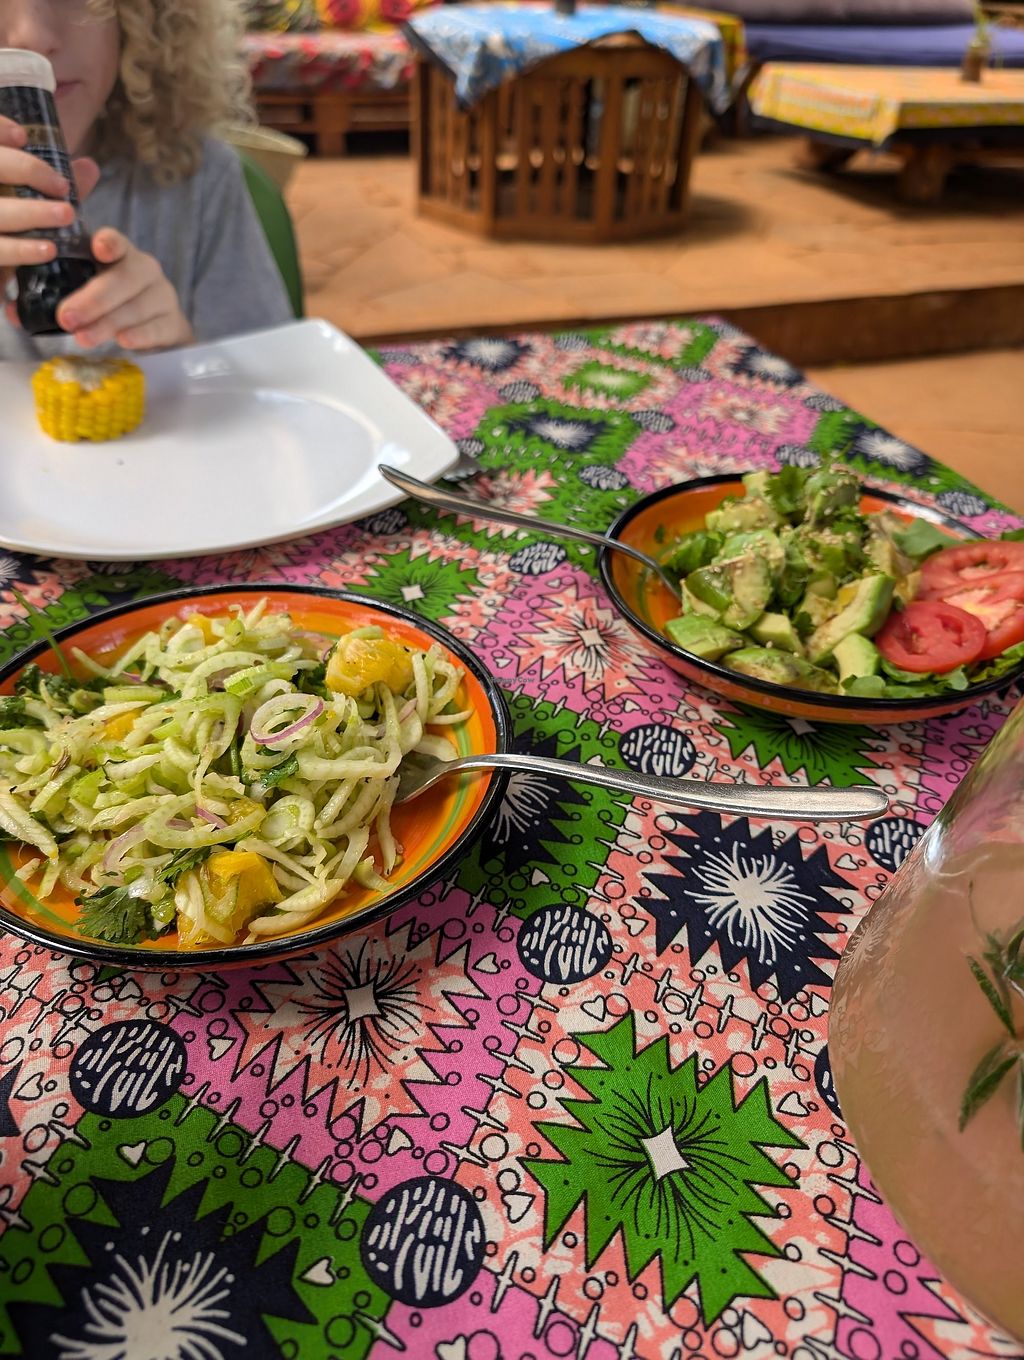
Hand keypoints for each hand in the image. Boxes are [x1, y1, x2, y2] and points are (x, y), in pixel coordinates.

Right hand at [0, 116, 99, 279]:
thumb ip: (54, 186)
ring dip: (31, 212)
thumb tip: (89, 166)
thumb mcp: (34, 204)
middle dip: (25, 170)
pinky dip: (22, 250)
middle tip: (62, 185)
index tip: (22, 136)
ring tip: (67, 214)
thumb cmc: (19, 231)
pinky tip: (49, 249)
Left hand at [56, 229, 193, 351]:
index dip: (109, 242)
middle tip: (67, 318)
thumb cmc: (115, 305)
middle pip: (124, 279)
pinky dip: (139, 335)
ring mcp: (163, 296)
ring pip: (137, 306)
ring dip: (108, 323)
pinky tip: (123, 342)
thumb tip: (18, 310)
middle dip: (93, 299)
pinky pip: (157, 328)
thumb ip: (58, 295)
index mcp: (120, 255)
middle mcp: (145, 270)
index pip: (116, 242)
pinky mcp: (174, 323)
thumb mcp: (89, 291)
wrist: (158, 328)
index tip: (98, 248)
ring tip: (83, 338)